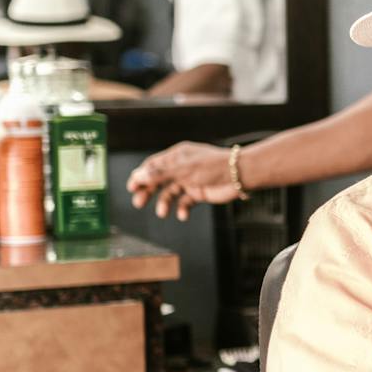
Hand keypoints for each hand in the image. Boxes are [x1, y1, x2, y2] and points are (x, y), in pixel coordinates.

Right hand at [125, 142, 239, 220]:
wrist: (240, 175)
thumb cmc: (212, 167)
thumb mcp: (183, 169)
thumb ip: (160, 173)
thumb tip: (137, 176)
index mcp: (177, 156)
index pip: (153, 165)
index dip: (141, 176)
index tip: (132, 187)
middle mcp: (182, 168)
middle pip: (158, 180)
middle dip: (148, 191)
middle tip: (138, 203)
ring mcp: (190, 181)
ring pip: (170, 193)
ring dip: (164, 203)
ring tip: (162, 213)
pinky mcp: (199, 193)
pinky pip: (185, 202)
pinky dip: (182, 209)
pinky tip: (183, 215)